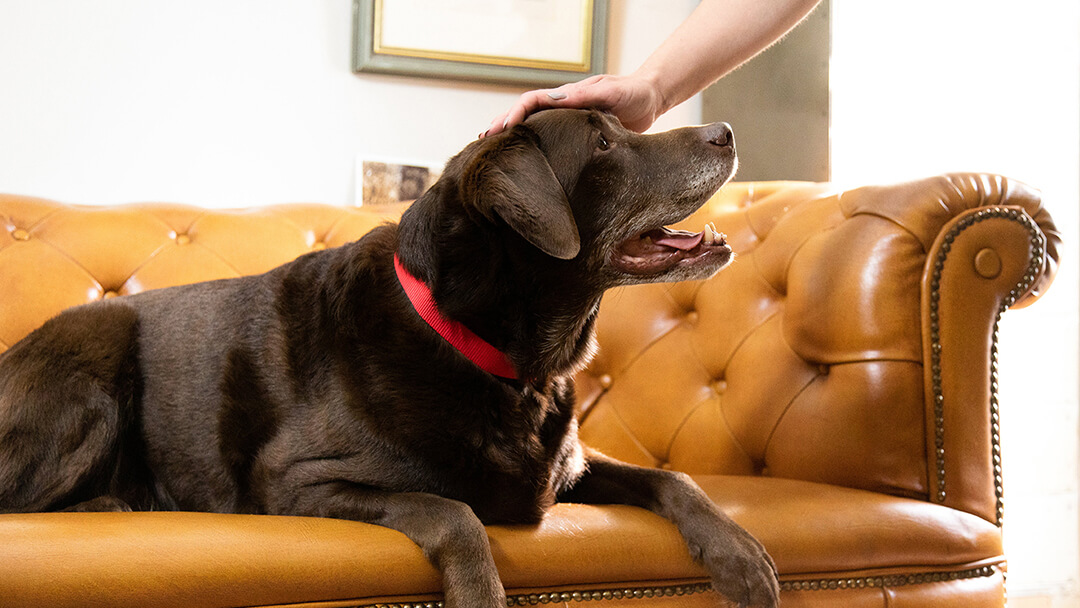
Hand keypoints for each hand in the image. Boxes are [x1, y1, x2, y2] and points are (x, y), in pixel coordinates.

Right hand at [481, 73, 664, 137]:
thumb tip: (559, 98)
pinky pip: (548, 141)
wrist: (651, 100)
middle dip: (503, 125)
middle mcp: (563, 107)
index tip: (504, 128)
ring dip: (512, 137)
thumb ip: (588, 95)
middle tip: (483, 141)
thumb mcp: (612, 91)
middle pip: (525, 114)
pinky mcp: (575, 137)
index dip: (516, 113)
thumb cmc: (633, 93)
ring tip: (492, 152)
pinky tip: (523, 164)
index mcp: (568, 95)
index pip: (533, 101)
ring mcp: (567, 122)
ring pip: (533, 128)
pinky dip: (532, 149)